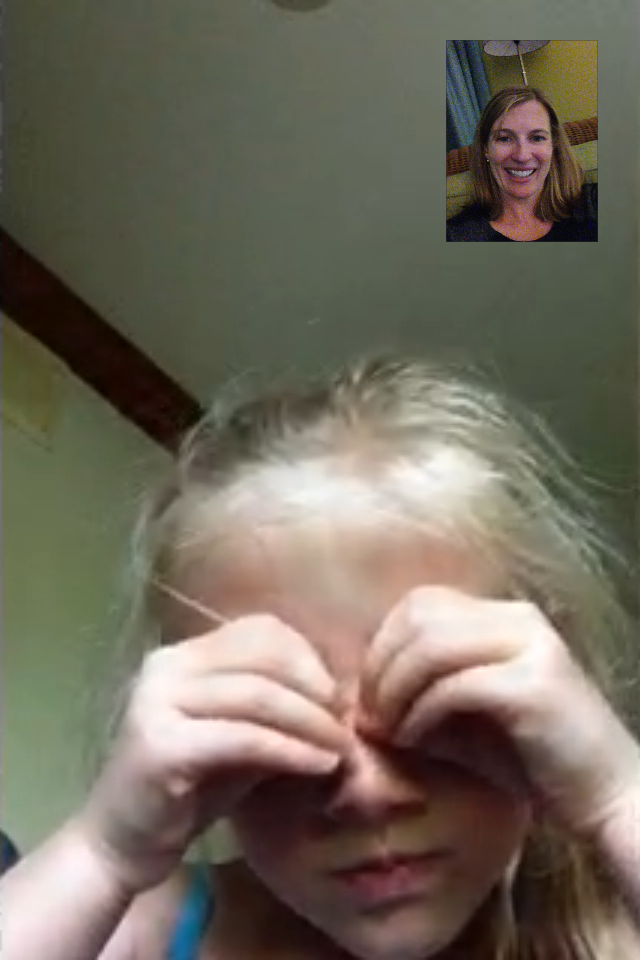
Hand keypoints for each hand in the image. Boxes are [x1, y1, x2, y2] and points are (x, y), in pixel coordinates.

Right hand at [78, 614, 346, 892]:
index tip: (337, 696)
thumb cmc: (189, 790)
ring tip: (342, 747)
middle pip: (263, 656)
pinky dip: (290, 749)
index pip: (259, 629)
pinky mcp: (161, 746)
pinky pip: (243, 737)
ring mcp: (157, 702)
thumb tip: (340, 694)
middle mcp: (165, 667)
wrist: (125, 845)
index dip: (307, 657)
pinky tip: (319, 766)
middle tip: (347, 723)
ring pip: (258, 694)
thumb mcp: (240, 737)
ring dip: (311, 721)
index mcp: (182, 655)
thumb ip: (276, 709)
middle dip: (316, 689)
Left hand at [359, 586, 639, 833]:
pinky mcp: (535, 687)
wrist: (604, 800)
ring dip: (396, 690)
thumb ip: (419, 691)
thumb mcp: (463, 717)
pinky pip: (455, 686)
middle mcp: (519, 619)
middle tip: (371, 715)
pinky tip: (416, 740)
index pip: (420, 602)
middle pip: (420, 615)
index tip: (370, 695)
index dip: (382, 644)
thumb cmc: (529, 762)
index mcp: (503, 616)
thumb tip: (358, 693)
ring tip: (389, 730)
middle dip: (382, 666)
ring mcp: (531, 647)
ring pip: (432, 644)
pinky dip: (421, 713)